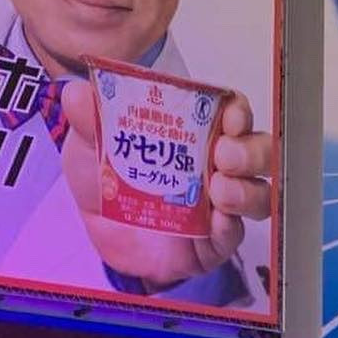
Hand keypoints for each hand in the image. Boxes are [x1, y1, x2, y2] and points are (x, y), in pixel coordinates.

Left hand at [60, 83, 273, 291]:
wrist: (96, 236)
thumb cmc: (106, 180)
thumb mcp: (89, 142)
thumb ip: (88, 119)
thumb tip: (77, 94)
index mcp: (195, 131)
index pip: (233, 113)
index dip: (239, 111)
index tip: (231, 113)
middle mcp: (217, 165)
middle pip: (258, 153)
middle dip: (250, 151)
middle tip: (224, 152)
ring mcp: (220, 206)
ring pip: (259, 195)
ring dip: (247, 190)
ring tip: (220, 190)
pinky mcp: (213, 243)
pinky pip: (233, 236)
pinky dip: (230, 228)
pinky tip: (218, 221)